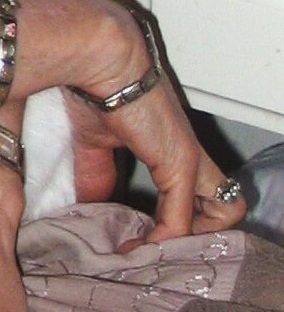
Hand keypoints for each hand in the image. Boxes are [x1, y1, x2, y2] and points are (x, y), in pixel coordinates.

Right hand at [67, 0, 247, 241]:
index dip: (181, 221)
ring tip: (152, 253)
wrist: (100, 59)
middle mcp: (192, 155)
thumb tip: (85, 207)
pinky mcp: (180, 165)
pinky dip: (161, 241)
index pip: (201, 194)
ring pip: (225, 214)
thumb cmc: (94, 87)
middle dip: (196, 236)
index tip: (143, 236)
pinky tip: (135, 246)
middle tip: (159, 250)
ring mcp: (191, 160)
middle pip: (227, 206)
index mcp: (174, 146)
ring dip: (189, 242)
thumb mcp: (94, 142)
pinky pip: (181, 220)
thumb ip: (96, 174)